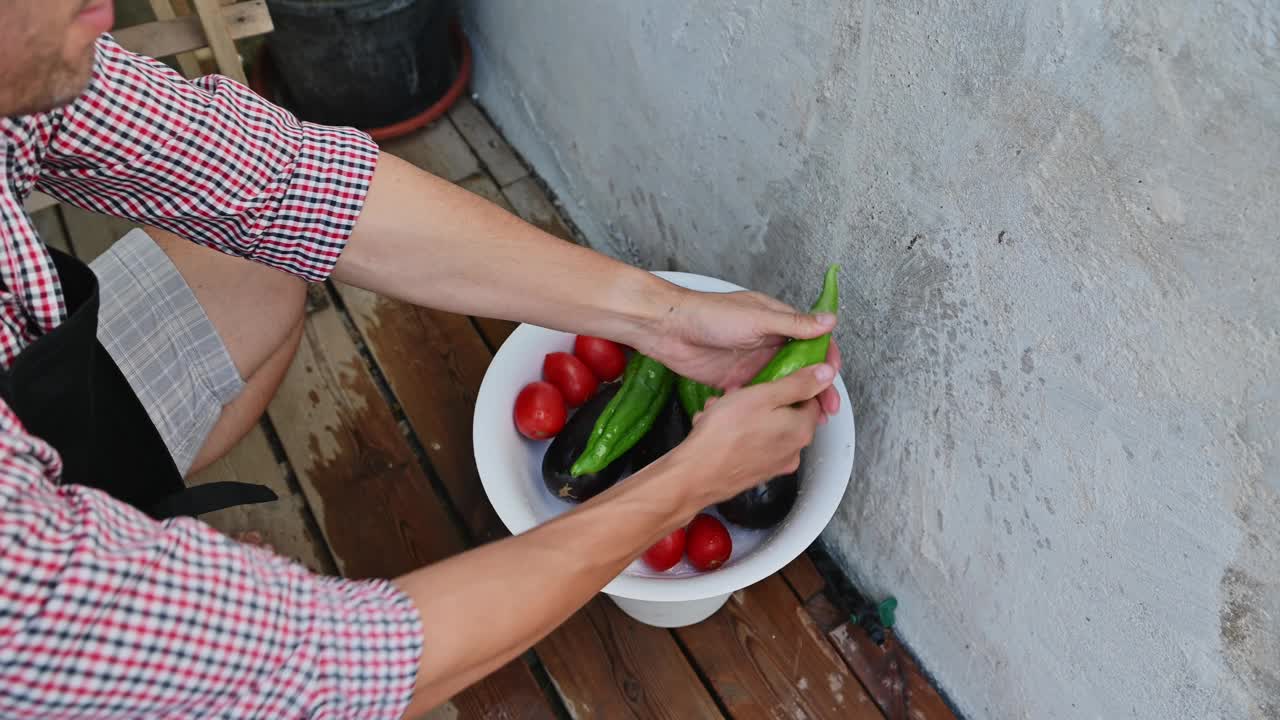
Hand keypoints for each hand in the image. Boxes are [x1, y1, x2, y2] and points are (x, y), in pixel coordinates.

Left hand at [638, 287, 841, 416]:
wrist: (668, 330)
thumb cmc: (709, 314)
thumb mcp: (757, 318)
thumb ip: (792, 324)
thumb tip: (828, 320)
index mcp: (777, 322)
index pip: (812, 340)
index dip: (826, 358)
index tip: (832, 375)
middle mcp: (768, 342)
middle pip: (802, 367)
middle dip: (816, 387)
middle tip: (826, 407)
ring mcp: (753, 362)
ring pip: (782, 385)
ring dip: (795, 400)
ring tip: (806, 419)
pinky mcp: (736, 380)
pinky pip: (759, 396)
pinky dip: (768, 406)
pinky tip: (774, 418)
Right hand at [668, 363, 834, 507]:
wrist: (697, 473)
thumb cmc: (725, 434)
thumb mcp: (763, 395)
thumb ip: (798, 384)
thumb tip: (825, 374)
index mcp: (801, 430)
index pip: (812, 399)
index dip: (790, 384)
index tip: (771, 379)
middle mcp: (793, 451)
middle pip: (786, 413)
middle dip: (761, 399)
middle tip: (740, 393)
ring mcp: (774, 464)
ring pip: (765, 427)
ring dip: (744, 414)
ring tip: (720, 410)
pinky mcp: (756, 472)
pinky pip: (752, 443)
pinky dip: (736, 433)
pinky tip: (716, 427)